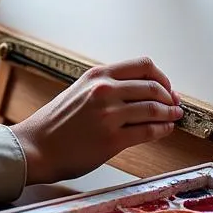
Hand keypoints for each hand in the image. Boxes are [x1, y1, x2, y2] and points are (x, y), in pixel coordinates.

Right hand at [10, 57, 182, 184]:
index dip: (161, 77)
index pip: (143, 65)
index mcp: (97, 74)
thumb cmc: (56, 123)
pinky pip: (148, 131)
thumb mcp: (80, 91)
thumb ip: (107, 86)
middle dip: (170, 96)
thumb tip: (140, 91)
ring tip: (174, 117)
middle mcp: (104, 90)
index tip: (167, 87)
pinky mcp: (111, 140)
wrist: (36, 147)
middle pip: (153, 86)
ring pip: (154, 108)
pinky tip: (165, 130)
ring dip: (170, 114)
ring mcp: (109, 115)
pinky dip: (162, 130)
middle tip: (175, 104)